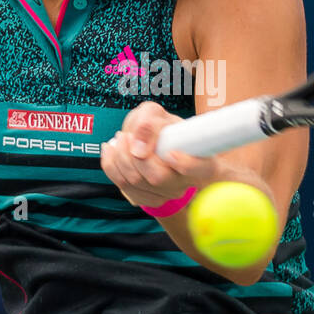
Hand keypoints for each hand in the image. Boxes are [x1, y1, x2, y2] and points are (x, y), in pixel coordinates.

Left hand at [101, 101, 218, 209]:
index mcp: (201, 159)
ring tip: (119, 139)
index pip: (201, 168)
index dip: (186, 164)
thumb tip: (139, 148)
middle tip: (126, 136)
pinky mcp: (149, 199)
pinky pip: (124, 188)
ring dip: (119, 157)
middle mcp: (187, 181)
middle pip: (158, 177)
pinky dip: (111, 166)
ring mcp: (168, 194)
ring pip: (136, 182)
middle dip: (133, 154)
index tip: (171, 153)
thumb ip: (148, 123)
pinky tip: (111, 151)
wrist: (154, 140)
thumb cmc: (160, 126)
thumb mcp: (155, 114)